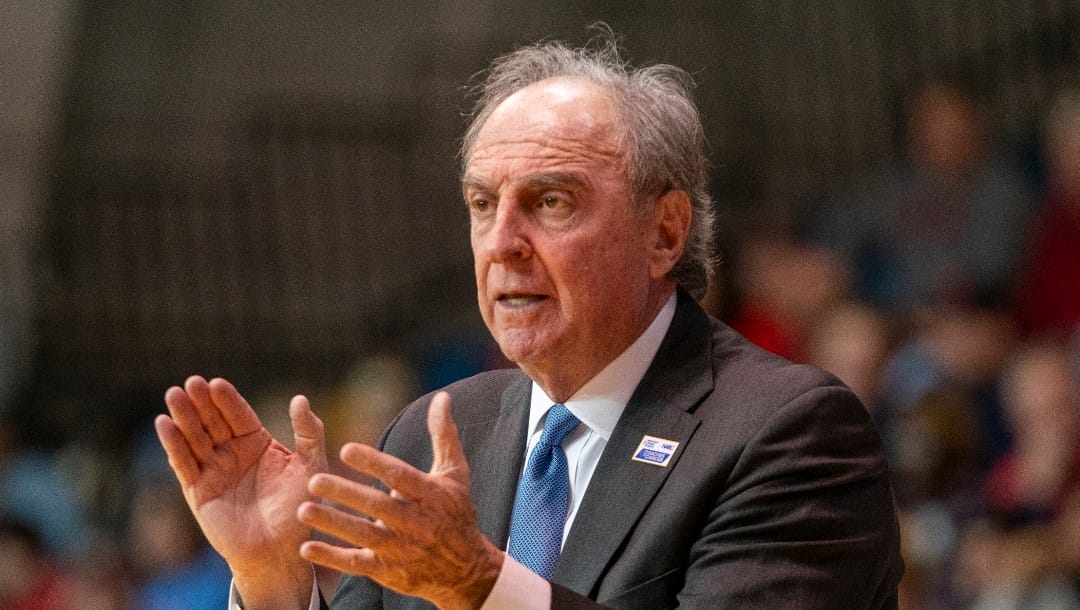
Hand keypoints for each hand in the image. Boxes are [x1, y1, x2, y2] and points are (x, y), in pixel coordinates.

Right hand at [155, 376, 327, 606]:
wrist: (279, 551)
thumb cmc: (298, 509)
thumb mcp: (311, 467)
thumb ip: (309, 433)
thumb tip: (300, 398)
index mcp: (258, 442)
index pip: (239, 414)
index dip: (227, 399)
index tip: (216, 382)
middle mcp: (233, 452)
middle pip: (213, 421)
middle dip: (202, 402)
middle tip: (191, 382)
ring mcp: (213, 470)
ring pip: (195, 438)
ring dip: (184, 417)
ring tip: (173, 394)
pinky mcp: (197, 491)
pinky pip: (183, 463)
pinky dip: (174, 444)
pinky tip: (164, 424)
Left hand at [296, 391, 504, 609]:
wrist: (466, 570)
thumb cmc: (456, 513)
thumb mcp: (455, 473)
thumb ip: (443, 435)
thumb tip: (442, 396)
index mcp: (429, 494)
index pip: (399, 475)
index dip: (373, 463)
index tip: (346, 449)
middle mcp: (415, 521)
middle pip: (377, 506)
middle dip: (345, 494)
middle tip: (314, 480)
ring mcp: (401, 548)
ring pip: (363, 535)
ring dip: (333, 523)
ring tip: (303, 510)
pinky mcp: (388, 570)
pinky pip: (357, 564)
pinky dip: (332, 557)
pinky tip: (307, 547)